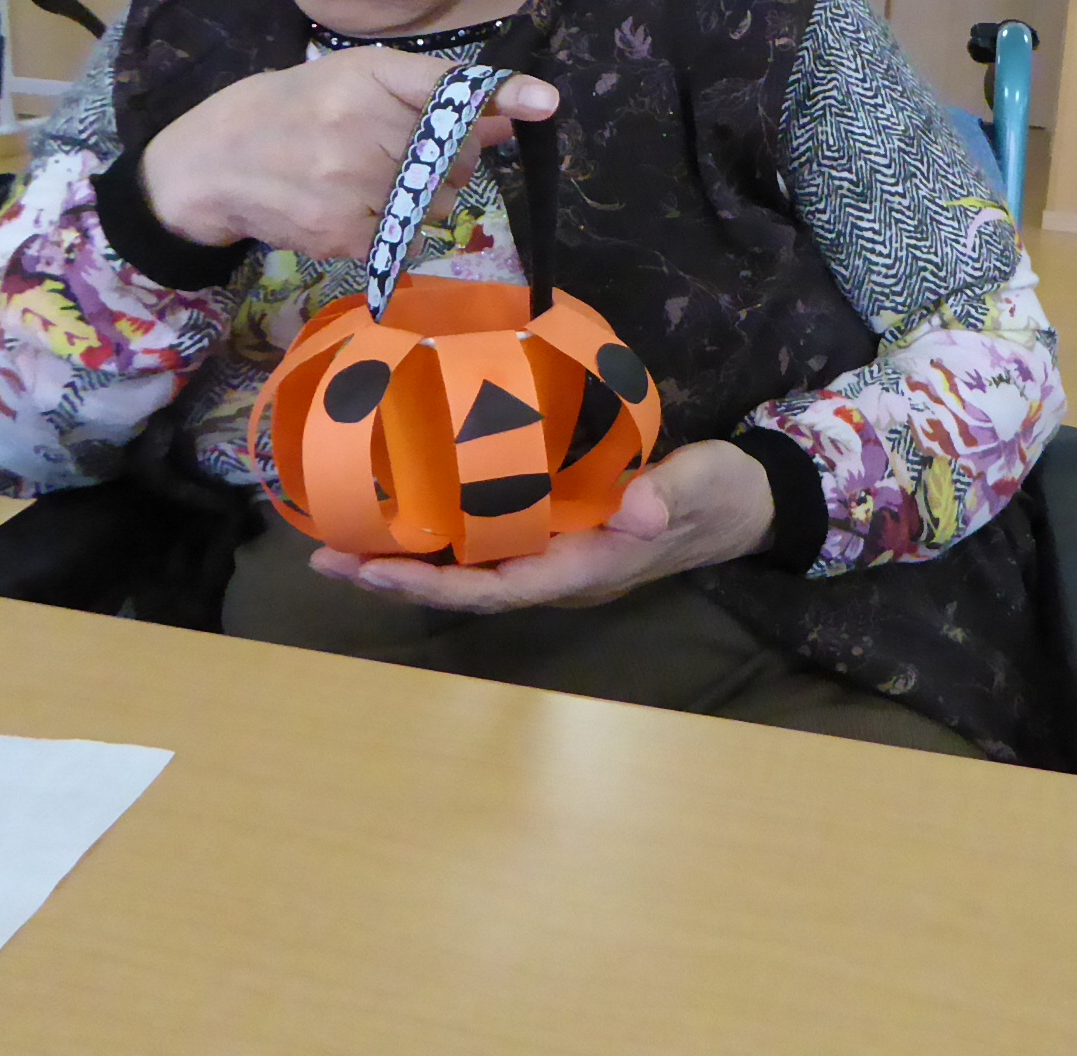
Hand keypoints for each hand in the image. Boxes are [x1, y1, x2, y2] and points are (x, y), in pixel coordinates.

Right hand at [140, 47, 559, 259]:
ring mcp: (352, 182)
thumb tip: (508, 117)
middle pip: (456, 157)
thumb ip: (432, 95)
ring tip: (369, 180)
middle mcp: (361, 124)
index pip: (448, 87)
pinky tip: (353, 207)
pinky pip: (408, 237)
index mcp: (366, 75)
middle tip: (396, 153)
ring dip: (425, 199)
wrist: (212, 162)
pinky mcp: (345, 232)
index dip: (501, 97)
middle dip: (445, 161)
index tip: (545, 104)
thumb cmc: (292, 110)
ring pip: (441, 203)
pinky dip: (394, 228)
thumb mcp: (354, 81)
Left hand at [308, 440, 777, 610]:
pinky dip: (443, 531)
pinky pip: (489, 541)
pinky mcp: (559, 531)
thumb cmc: (720, 495)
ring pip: (470, 568)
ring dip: (410, 559)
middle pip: (465, 587)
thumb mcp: (697, 487)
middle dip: (396, 578)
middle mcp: (560, 571)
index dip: (431, 587)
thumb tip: (636, 511)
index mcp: (585, 567)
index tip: (372, 574)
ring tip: (343, 541)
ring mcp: (557, 555)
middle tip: (326, 557)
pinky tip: (408, 510)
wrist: (749, 503)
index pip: (495, 588)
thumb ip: (663, 497)